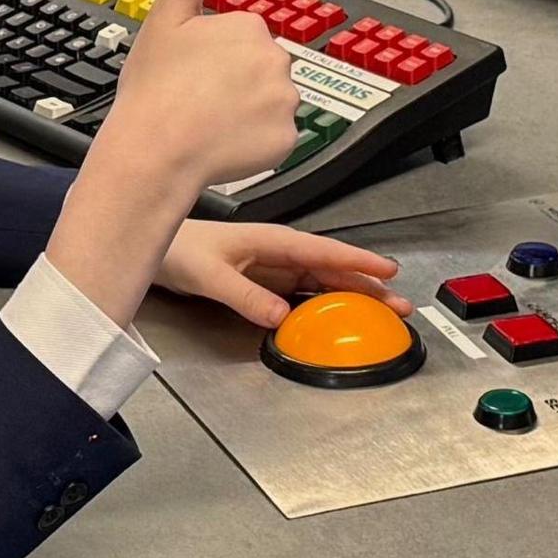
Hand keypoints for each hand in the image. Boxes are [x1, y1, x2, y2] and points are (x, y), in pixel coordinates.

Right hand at [100, 0, 301, 190]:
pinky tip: (225, 141)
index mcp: (247, 26)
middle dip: (237, 80)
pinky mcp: (286, 138)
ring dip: (249, 110)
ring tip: (209, 121)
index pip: (242, 37)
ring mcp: (284, 100)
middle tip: (198, 97)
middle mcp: (274, 59)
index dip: (214, 55)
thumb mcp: (166, 18)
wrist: (156, 151)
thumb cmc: (155, 90)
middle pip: (260, 68)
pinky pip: (276, 137)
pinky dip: (257, 141)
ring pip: (270, 102)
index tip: (193, 70)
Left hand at [156, 220, 401, 330]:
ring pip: (323, 281)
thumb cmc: (180, 250)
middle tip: (400, 303)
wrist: (157, 250)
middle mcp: (279, 253)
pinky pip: (305, 292)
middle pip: (333, 268)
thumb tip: (282, 315)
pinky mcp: (267, 282)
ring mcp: (275, 268)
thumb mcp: (210, 274)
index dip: (357, 261)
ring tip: (384, 309)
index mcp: (273, 241)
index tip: (387, 271)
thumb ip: (245, 295)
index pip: (324, 252)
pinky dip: (327, 303)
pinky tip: (341, 316)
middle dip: (368, 284)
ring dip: (353, 294)